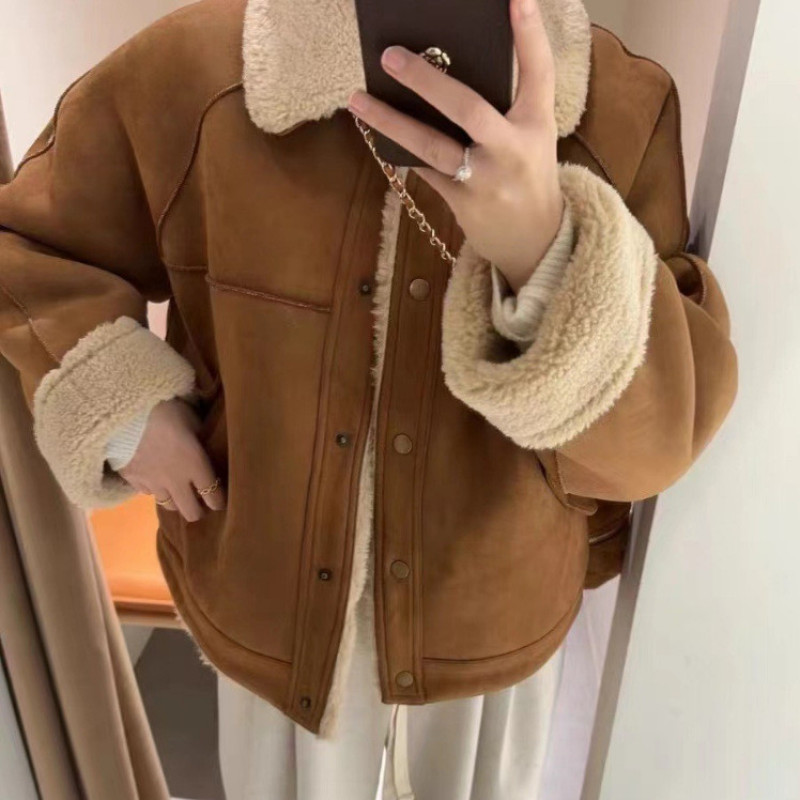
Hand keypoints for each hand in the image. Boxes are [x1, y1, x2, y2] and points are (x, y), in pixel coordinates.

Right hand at [118, 397, 225, 521]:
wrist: (124, 413)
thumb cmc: (166, 410)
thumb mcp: (192, 420)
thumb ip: (199, 438)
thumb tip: (204, 444)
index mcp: (195, 465)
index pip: (213, 495)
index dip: (218, 502)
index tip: (219, 502)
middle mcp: (176, 481)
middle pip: (190, 512)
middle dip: (197, 510)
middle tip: (198, 502)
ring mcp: (152, 483)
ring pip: (168, 505)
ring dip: (175, 499)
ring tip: (176, 490)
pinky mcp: (132, 480)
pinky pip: (147, 493)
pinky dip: (153, 488)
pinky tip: (154, 478)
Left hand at [347, 0, 563, 293]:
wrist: (536, 240)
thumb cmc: (527, 175)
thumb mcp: (531, 136)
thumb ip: (503, 105)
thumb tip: (446, 70)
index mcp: (537, 124)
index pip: (537, 71)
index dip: (528, 33)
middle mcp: (512, 149)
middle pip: (468, 108)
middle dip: (427, 81)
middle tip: (391, 55)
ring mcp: (485, 179)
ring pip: (431, 145)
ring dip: (391, 122)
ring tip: (358, 99)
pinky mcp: (463, 203)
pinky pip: (424, 170)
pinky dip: (399, 151)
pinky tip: (375, 132)